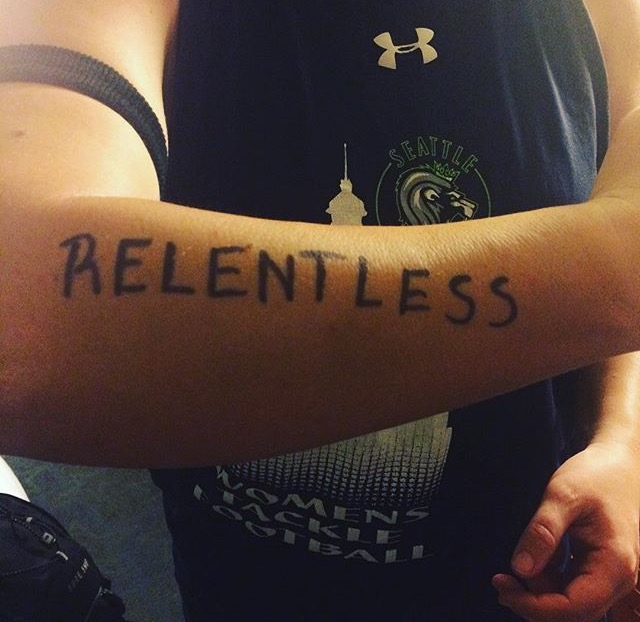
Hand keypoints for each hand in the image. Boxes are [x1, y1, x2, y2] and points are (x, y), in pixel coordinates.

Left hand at [492, 441, 639, 621]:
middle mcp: (617, 577)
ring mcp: (609, 574)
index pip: (575, 607)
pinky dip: (547, 580)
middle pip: (573, 611)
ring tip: (508, 573)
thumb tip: (520, 568)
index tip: (504, 587)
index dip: (536, 605)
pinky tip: (529, 563)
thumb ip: (543, 532)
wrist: (618, 463)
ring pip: (571, 601)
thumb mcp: (563, 495)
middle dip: (534, 602)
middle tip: (500, 582)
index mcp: (615, 565)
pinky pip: (572, 586)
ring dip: (539, 592)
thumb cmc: (596, 475)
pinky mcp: (597, 566)